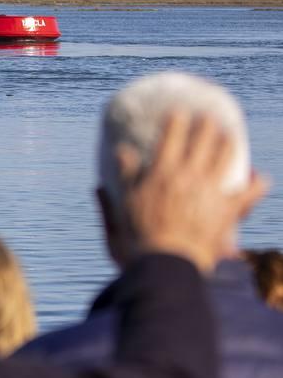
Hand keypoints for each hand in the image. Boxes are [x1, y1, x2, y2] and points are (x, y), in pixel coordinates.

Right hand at [118, 111, 269, 272]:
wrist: (166, 266)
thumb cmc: (137, 242)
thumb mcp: (119, 208)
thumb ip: (121, 179)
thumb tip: (119, 153)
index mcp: (160, 172)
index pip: (172, 136)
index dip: (177, 120)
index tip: (178, 111)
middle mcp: (188, 175)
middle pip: (203, 138)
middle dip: (207, 123)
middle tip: (208, 116)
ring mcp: (211, 191)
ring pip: (227, 155)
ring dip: (229, 142)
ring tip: (229, 136)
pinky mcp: (229, 210)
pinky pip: (251, 191)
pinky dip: (257, 182)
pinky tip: (259, 177)